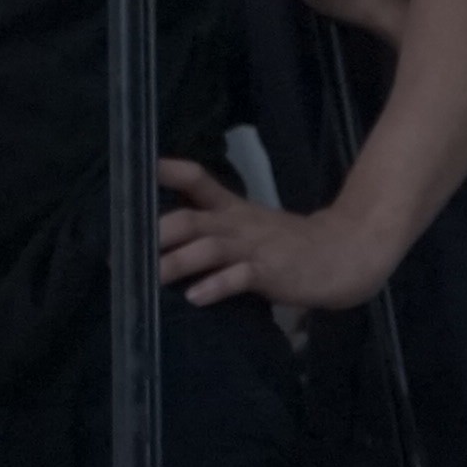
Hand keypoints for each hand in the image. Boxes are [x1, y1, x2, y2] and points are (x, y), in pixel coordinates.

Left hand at [156, 157, 393, 308]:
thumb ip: (215, 227)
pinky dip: (216, 286)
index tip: (141, 169)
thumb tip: (167, 236)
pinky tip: (196, 298)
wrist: (344, 254)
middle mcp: (238, 225)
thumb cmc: (289, 246)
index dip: (171, 172)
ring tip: (152, 276)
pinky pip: (239, 278)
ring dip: (178, 261)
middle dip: (156, 232)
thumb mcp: (250, 227)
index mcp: (233, 210)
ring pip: (209, 248)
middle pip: (191, 219)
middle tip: (122, 251)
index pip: (199, 181)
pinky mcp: (271, 273)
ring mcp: (254, 248)